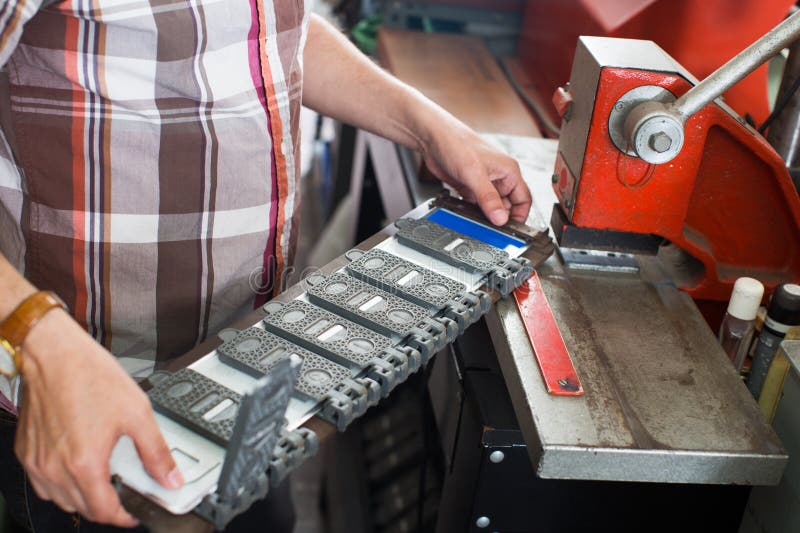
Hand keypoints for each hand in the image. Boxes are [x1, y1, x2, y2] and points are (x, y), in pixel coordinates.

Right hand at [14, 308, 182, 526]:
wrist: (54, 353)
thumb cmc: (90, 376)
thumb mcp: (138, 412)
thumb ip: (156, 451)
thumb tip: (171, 477)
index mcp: (84, 463)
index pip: (105, 512)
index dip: (125, 516)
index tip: (137, 511)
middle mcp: (55, 468)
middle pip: (84, 508)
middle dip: (108, 505)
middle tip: (125, 489)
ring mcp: (37, 462)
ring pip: (62, 499)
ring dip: (84, 496)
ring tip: (104, 474)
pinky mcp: (27, 452)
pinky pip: (44, 483)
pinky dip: (62, 483)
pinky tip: (78, 463)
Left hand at [420, 119, 531, 225]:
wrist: (432, 139)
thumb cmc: (457, 144)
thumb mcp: (475, 174)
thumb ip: (489, 198)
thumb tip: (500, 219)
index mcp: (509, 171)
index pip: (523, 199)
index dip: (520, 216)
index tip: (512, 230)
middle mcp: (498, 178)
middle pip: (507, 206)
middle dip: (501, 219)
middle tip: (493, 231)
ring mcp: (483, 183)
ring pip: (491, 207)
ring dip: (486, 217)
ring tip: (479, 224)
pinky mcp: (470, 188)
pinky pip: (476, 205)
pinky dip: (473, 213)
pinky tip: (468, 216)